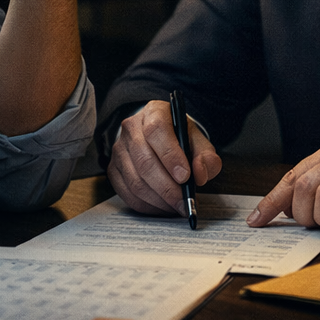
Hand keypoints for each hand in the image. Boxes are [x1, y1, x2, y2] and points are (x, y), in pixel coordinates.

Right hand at [107, 101, 222, 214]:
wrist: (161, 138)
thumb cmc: (180, 138)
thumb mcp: (198, 140)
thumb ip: (206, 155)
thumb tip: (200, 174)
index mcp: (154, 112)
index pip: (156, 130)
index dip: (170, 155)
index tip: (185, 176)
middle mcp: (131, 128)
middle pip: (144, 160)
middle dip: (167, 186)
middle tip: (184, 201)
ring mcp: (119, 150)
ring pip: (135, 180)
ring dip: (158, 199)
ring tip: (177, 206)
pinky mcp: (113, 170)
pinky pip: (127, 193)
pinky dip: (147, 205)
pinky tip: (163, 207)